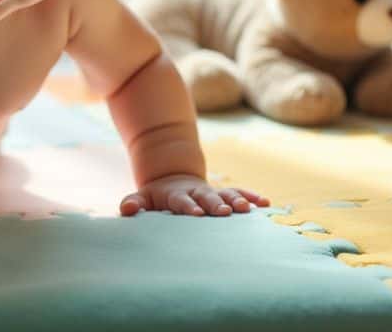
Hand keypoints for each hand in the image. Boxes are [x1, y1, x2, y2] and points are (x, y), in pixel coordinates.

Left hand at [120, 173, 268, 216]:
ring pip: (226, 194)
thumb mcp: (142, 197)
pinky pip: (240, 193)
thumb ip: (133, 202)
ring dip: (237, 200)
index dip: (188, 206)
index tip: (196, 214)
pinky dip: (251, 197)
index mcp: (176, 195)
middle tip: (224, 212)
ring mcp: (212, 192)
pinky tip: (265, 203)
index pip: (182, 201)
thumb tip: (126, 210)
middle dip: (215, 204)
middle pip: (207, 197)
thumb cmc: (156, 196)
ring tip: (247, 209)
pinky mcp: (223, 193)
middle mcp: (197, 192)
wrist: (172, 177)